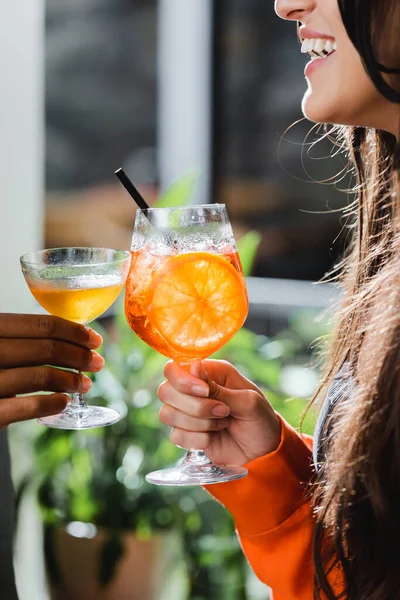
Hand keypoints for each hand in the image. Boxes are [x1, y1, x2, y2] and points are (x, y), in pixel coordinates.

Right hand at [0, 314, 103, 427]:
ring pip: (40, 375)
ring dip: (70, 380)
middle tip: (97, 363)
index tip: (95, 340)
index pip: (41, 325)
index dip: (74, 332)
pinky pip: (26, 407)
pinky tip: (64, 402)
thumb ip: (24, 338)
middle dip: (79, 356)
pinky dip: (51, 404)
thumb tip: (76, 338)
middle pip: (46, 349)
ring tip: (85, 383)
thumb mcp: (0, 342)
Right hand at [158, 359, 281, 466]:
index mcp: (210, 372)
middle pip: (165, 391)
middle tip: (223, 412)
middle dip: (194, 406)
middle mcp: (194, 389)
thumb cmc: (261, 420)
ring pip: (167, 414)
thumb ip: (219, 388)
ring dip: (198, 424)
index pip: (175, 367)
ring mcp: (188, 412)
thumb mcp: (248, 401)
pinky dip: (196, 440)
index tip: (204, 392)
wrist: (265, 453)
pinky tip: (213, 438)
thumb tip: (193, 366)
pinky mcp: (187, 434)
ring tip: (222, 424)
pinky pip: (175, 436)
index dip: (183, 381)